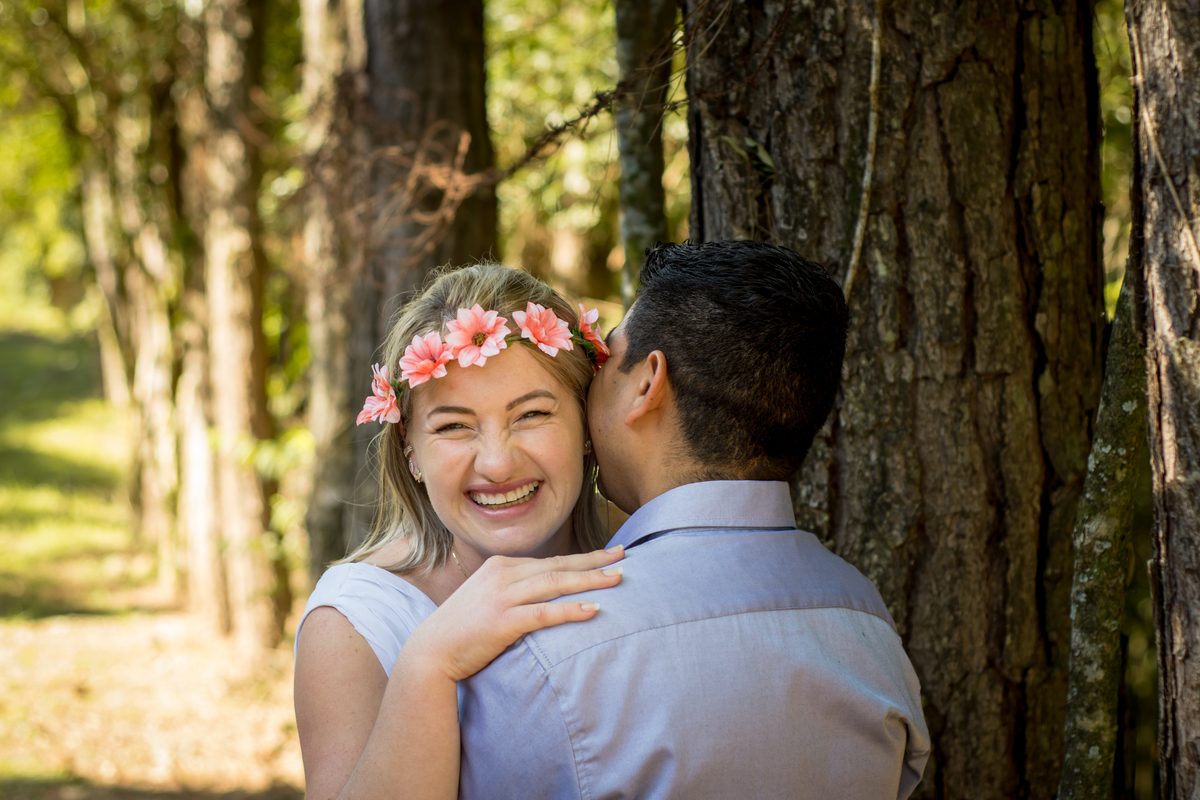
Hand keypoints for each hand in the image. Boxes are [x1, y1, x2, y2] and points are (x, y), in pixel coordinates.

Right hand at [402, 546, 624, 682]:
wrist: (431, 651)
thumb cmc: (462, 630)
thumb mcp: (487, 599)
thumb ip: (513, 591)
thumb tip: (545, 593)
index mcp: (501, 566)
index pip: (549, 561)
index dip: (582, 558)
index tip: (608, 555)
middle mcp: (503, 575)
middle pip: (558, 565)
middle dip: (594, 561)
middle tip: (625, 556)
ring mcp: (502, 596)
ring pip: (556, 584)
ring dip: (590, 580)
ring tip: (618, 579)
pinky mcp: (503, 620)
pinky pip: (545, 613)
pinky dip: (571, 610)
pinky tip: (593, 610)